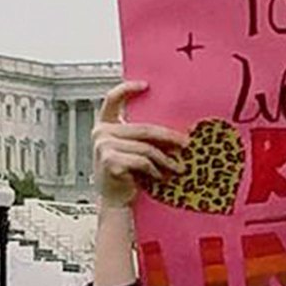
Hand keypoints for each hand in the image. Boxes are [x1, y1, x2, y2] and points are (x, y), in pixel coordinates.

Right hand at [93, 82, 187, 208]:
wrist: (115, 200)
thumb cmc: (126, 175)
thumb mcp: (132, 150)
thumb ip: (142, 137)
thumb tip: (174, 133)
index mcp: (105, 125)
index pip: (112, 99)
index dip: (127, 89)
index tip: (145, 85)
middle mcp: (100, 133)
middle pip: (143, 128)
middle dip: (168, 137)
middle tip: (185, 143)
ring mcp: (102, 146)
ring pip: (146, 148)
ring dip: (166, 160)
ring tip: (178, 167)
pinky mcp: (109, 161)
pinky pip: (142, 161)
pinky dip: (155, 170)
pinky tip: (159, 177)